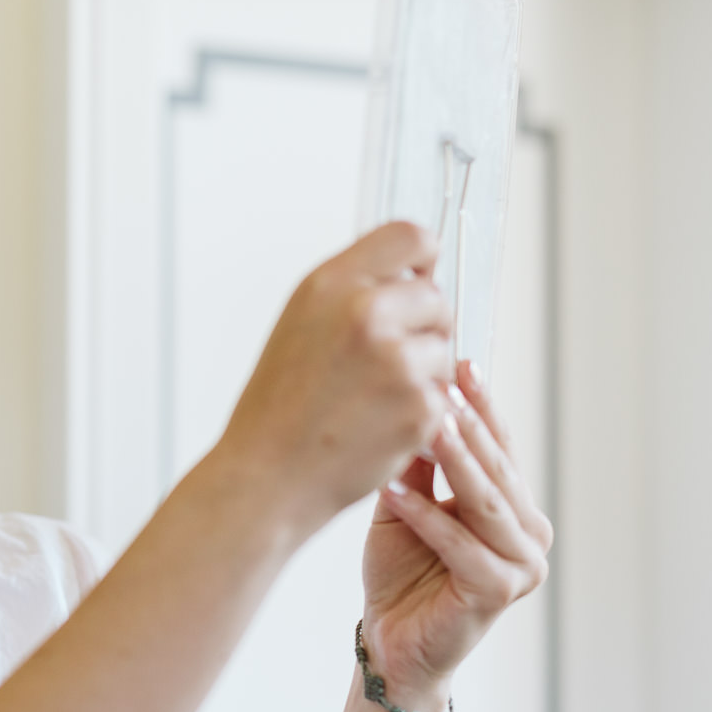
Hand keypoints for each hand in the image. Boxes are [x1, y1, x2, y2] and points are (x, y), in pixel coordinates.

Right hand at [212, 221, 454, 530]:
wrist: (266, 474)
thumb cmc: (280, 404)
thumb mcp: (301, 322)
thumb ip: (354, 290)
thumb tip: (414, 274)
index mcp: (331, 284)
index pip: (410, 237)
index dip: (422, 261)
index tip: (417, 282)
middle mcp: (366, 313)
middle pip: (435, 297)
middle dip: (422, 328)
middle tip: (385, 362)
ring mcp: (396, 361)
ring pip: (444, 349)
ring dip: (423, 373)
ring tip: (372, 398)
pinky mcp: (419, 407)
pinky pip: (443, 395)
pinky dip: (421, 412)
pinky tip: (379, 425)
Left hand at [359, 360, 552, 708]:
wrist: (391, 640)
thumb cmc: (400, 571)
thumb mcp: (405, 502)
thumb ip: (418, 460)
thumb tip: (417, 395)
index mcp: (514, 507)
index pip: (500, 446)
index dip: (482, 404)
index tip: (461, 361)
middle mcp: (530, 533)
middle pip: (496, 468)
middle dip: (468, 425)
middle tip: (441, 383)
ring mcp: (522, 565)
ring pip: (485, 501)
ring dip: (454, 461)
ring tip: (425, 424)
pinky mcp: (498, 591)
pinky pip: (460, 544)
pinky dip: (426, 517)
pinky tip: (394, 492)